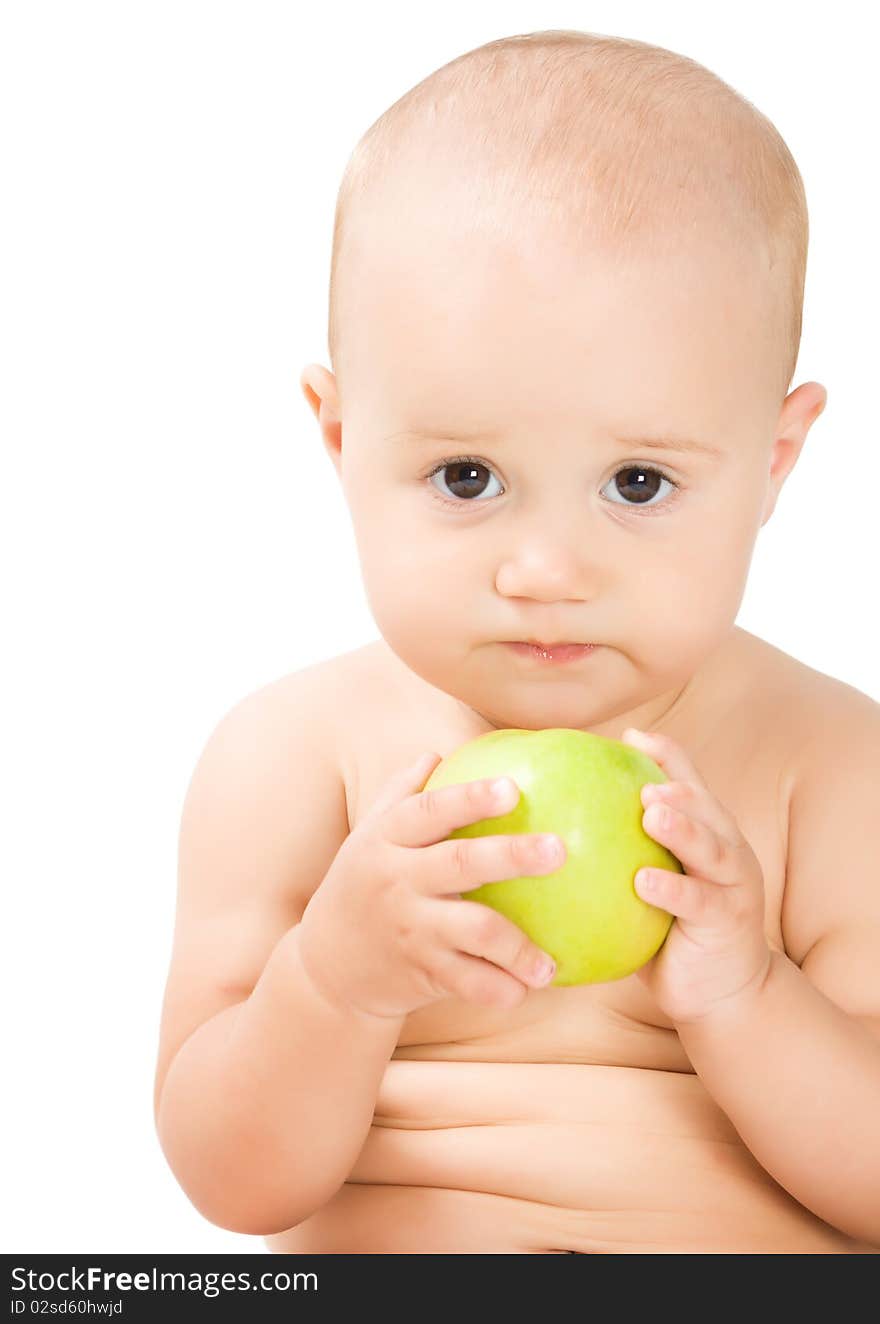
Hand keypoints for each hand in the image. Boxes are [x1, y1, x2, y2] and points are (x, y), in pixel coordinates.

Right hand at [296, 752, 560, 1021]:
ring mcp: (411, 929)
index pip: (429, 812)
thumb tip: (434, 753)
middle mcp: (397, 881)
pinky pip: (468, 982)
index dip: (469, 798)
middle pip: (460, 864)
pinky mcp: (421, 972)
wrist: (327, 967)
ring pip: (473, 932)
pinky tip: (528, 987)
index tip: (510, 788)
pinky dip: (501, 989)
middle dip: (511, 856)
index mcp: (387, 841)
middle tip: (559, 849)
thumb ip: (401, 795)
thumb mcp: (367, 838)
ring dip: (518, 947)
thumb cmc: (362, 887)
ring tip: (550, 961)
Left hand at [621, 728, 772, 1025]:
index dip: (668, 756)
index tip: (631, 735)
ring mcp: (734, 885)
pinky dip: (673, 890)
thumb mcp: (651, 889)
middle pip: (707, 807)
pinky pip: (700, 902)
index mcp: (709, 834)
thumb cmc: (674, 934)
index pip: (691, 784)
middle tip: (643, 778)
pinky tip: (643, 883)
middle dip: (678, 786)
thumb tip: (555, 826)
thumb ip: (622, 856)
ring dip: (683, 828)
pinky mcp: (729, 921)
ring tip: (652, 813)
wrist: (723, 995)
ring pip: (711, 848)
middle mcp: (728, 850)